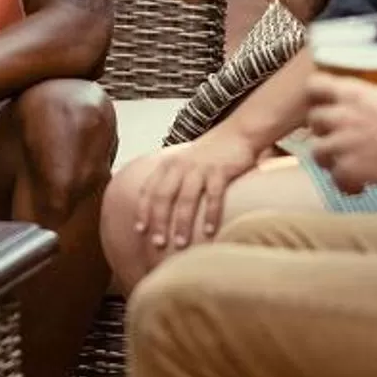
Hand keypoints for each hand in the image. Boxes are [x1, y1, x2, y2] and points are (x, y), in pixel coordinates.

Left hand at [118, 128, 264, 253]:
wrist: (237, 133)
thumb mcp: (184, 163)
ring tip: (180, 243)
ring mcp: (200, 168)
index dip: (142, 210)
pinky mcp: (220, 170)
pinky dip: (210, 214)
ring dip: (182, 223)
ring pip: (186, 198)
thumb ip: (173, 180)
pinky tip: (209, 232)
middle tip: (158, 244)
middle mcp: (180, 166)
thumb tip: (163, 211)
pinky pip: (213, 196)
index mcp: (168, 165)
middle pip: (163, 196)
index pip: (148, 189)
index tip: (139, 230)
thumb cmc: (209, 154)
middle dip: (159, 221)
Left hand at [303, 79, 376, 192]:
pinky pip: (336, 179)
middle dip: (324, 129)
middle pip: (313, 120)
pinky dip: (346, 184)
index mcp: (355, 94)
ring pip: (316, 151)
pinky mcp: (348, 169)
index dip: (317, 95)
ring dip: (330, 159)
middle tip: (338, 137)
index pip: (316, 85)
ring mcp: (342, 143)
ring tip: (346, 165)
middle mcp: (342, 116)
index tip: (324, 102)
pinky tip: (359, 187)